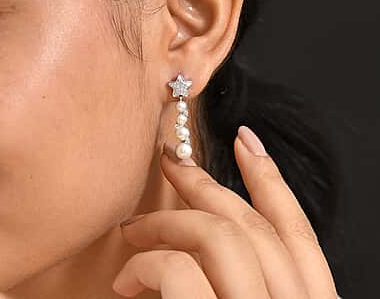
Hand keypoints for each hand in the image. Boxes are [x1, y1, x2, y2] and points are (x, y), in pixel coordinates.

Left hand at [112, 125, 338, 297]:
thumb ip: (245, 276)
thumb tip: (213, 229)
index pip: (297, 234)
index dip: (271, 181)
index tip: (244, 140)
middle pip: (252, 226)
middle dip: (205, 185)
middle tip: (171, 160)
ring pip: (219, 236)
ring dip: (167, 223)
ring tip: (132, 230)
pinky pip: (179, 270)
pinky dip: (146, 267)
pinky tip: (124, 282)